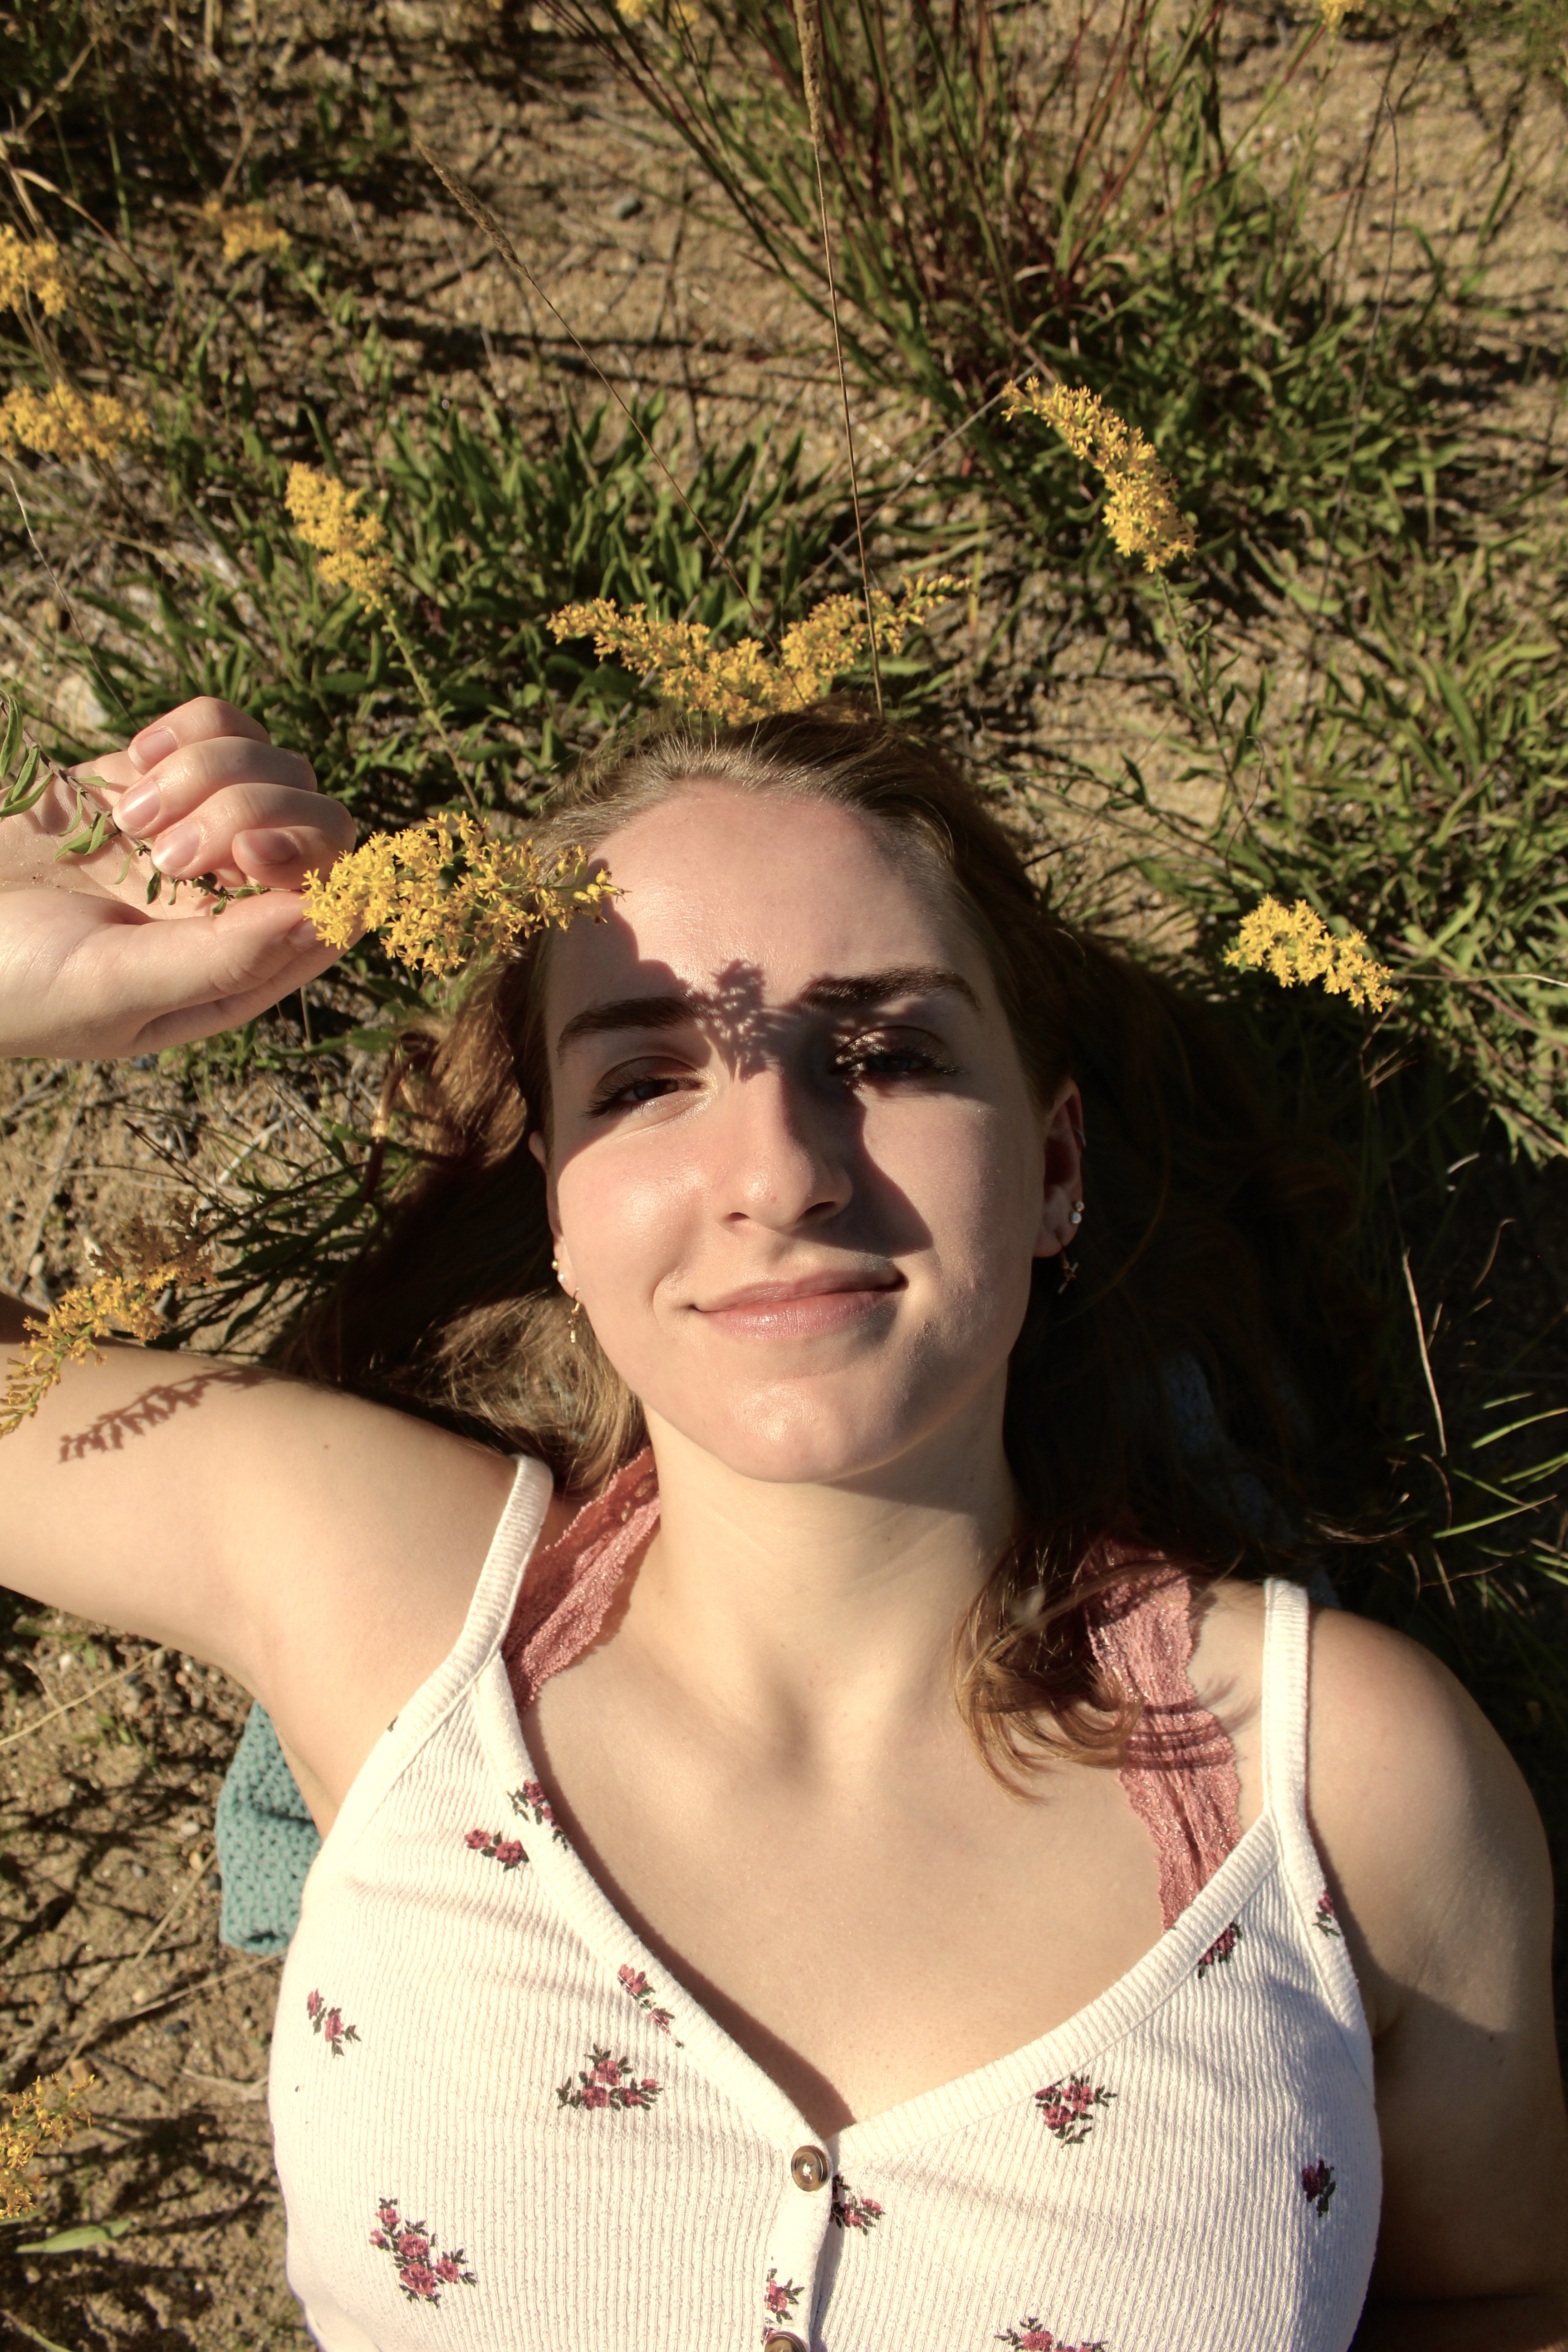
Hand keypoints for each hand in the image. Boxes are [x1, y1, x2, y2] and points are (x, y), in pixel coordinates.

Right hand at [0, 697, 356, 1056]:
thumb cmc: (11, 981)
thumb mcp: (112, 990)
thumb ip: (222, 963)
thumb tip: (321, 919)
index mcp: (243, 967)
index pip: (340, 907)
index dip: (321, 868)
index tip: (252, 854)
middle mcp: (240, 900)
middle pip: (322, 825)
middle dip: (255, 814)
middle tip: (170, 848)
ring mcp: (206, 830)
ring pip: (277, 766)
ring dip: (208, 775)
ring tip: (129, 822)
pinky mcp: (163, 774)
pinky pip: (223, 725)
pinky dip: (187, 733)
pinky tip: (130, 768)